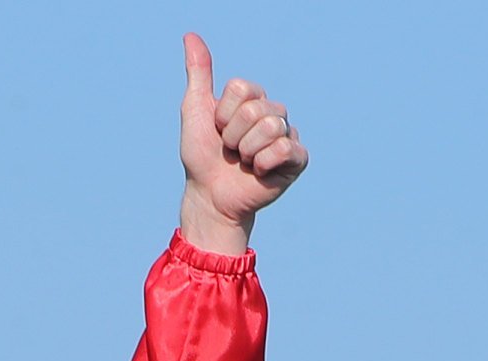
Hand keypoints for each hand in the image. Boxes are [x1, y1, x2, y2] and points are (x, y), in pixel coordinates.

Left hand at [176, 34, 307, 252]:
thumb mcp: (194, 110)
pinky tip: (259, 172)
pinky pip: (285, 149)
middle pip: (256, 109)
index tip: (218, 130)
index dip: (223, 114)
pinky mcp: (297, 159)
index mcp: (253, 99)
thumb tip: (190, 36)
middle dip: (233, 135)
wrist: (209, 196)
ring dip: (247, 150)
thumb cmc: (201, 156)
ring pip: (270, 127)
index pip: (242, 89)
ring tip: (244, 162)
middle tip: (230, 150)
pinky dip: (264, 163)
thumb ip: (198, 73)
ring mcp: (286, 135)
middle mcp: (273, 113)